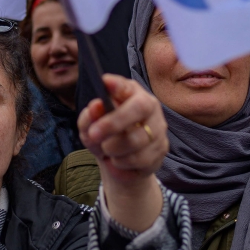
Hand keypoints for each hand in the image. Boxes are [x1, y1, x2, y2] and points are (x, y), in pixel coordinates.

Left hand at [80, 74, 166, 231]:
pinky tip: (118, 163)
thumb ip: (89, 117)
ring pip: (140, 138)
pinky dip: (125, 164)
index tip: (104, 85)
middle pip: (140, 108)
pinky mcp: (162, 151)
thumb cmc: (101, 137)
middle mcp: (148, 107)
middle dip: (115, 123)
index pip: (126, 84)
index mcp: (128, 93)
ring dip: (117, 149)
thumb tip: (97, 106)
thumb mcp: (87, 127)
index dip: (117, 84)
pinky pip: (144, 159)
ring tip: (107, 152)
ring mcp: (158, 129)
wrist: (117, 166)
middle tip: (94, 136)